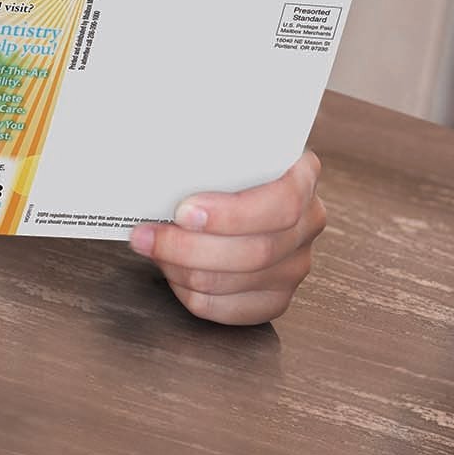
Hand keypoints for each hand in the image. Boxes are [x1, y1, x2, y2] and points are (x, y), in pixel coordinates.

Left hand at [129, 151, 326, 325]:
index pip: (281, 203)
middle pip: (255, 251)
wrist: (236, 180)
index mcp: (302, 176)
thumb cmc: (227, 160)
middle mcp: (307, 223)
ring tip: (152, 248)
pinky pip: (232, 310)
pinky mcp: (276, 297)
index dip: (231, 214)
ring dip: (184, 269)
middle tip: (146, 234)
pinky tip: (171, 271)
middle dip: (189, 247)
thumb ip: (210, 151)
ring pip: (238, 282)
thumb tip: (160, 156)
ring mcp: (295, 264)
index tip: (183, 212)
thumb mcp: (226, 144)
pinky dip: (193, 293)